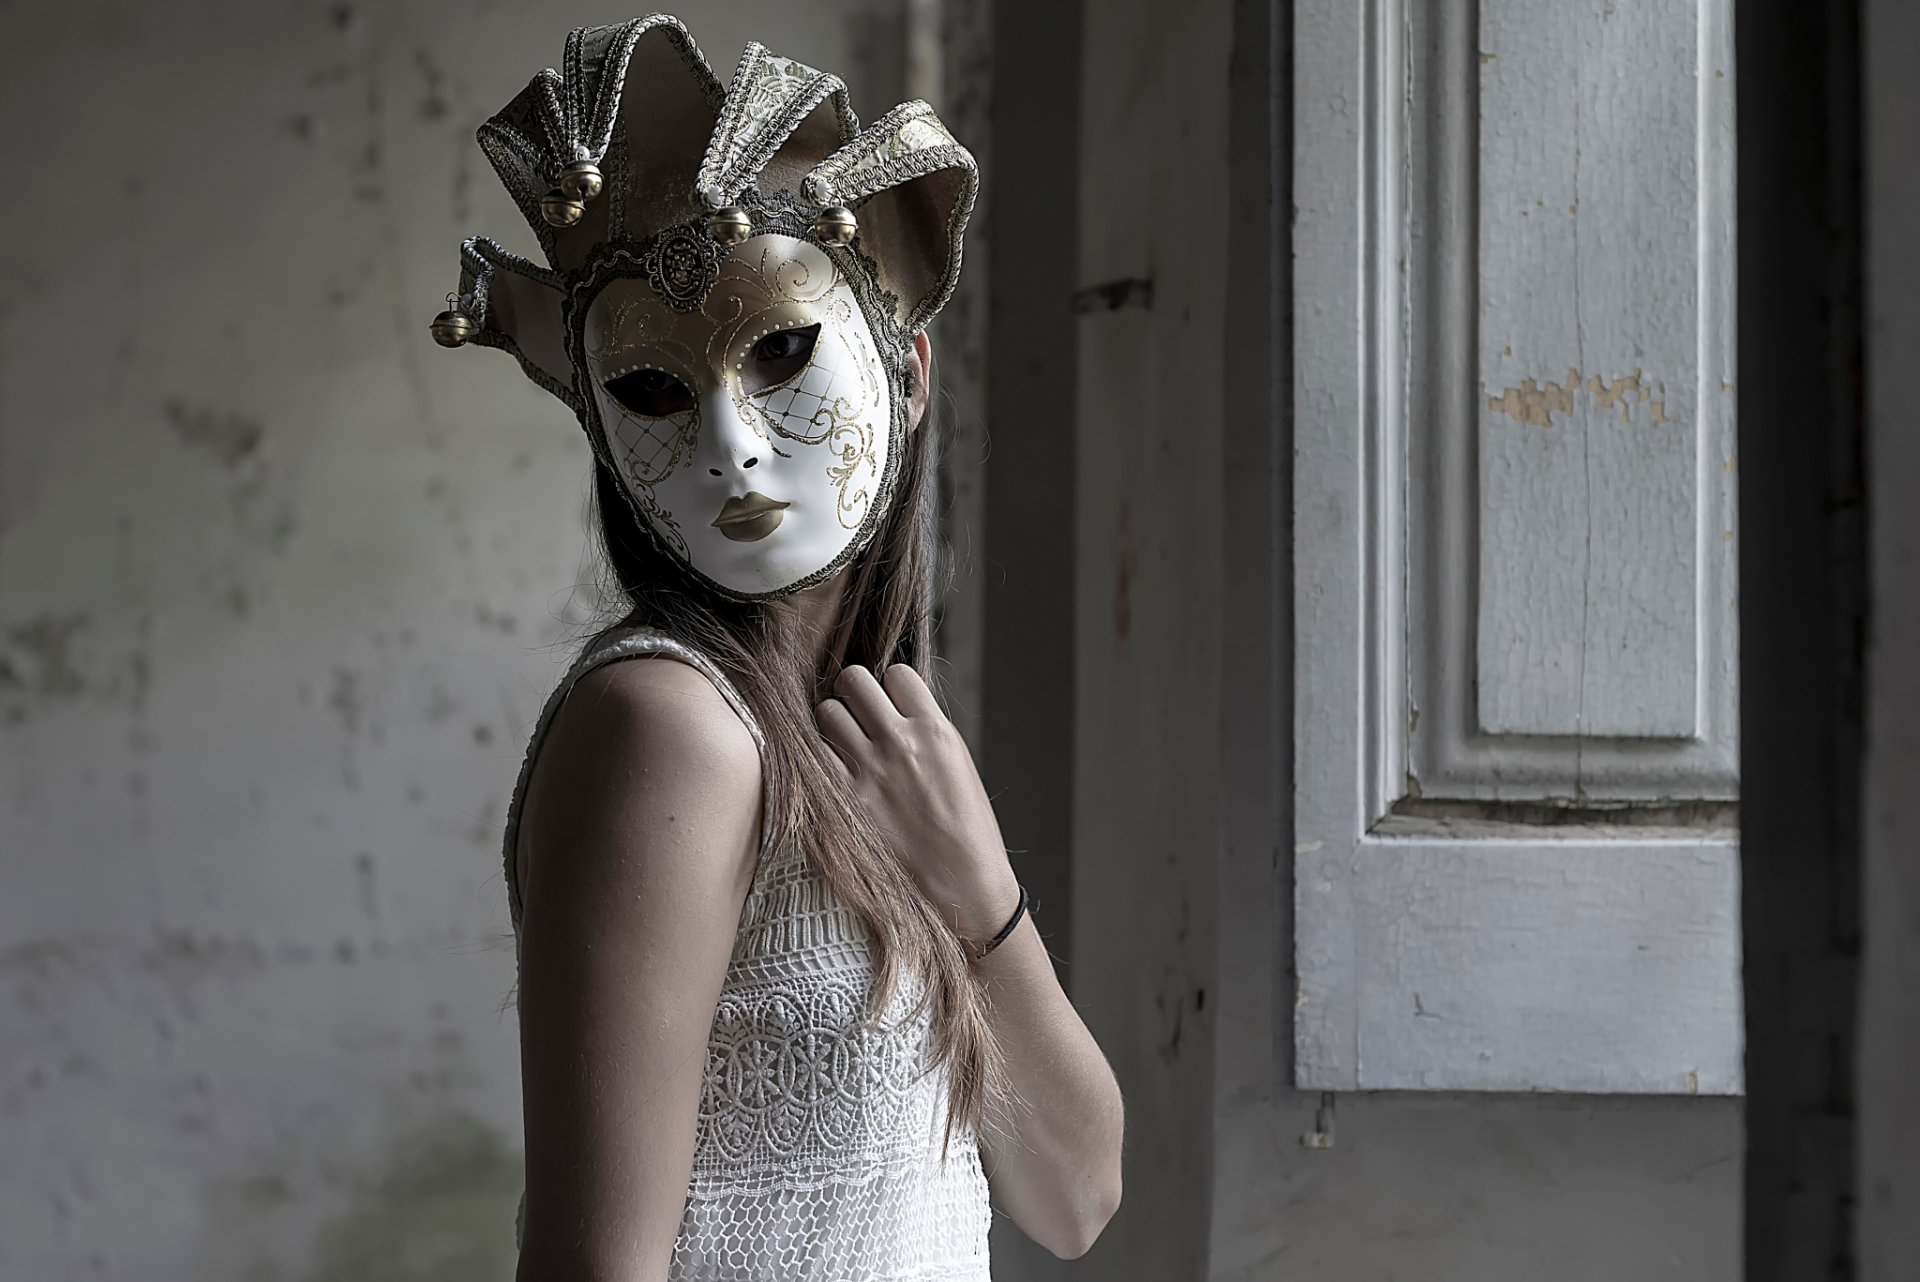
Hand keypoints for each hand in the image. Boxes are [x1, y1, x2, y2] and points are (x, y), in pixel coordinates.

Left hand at [815, 663, 1020, 943]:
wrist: (964, 888)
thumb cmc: (967, 831)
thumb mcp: (957, 766)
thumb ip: (924, 734)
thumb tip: (893, 710)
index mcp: (935, 730)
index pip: (896, 674)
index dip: (889, 687)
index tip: (889, 705)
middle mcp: (900, 742)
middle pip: (852, 680)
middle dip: (852, 694)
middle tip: (857, 718)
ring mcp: (868, 771)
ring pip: (826, 712)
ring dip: (831, 724)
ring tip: (843, 747)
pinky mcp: (845, 802)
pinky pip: (813, 756)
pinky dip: (819, 759)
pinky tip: (833, 774)